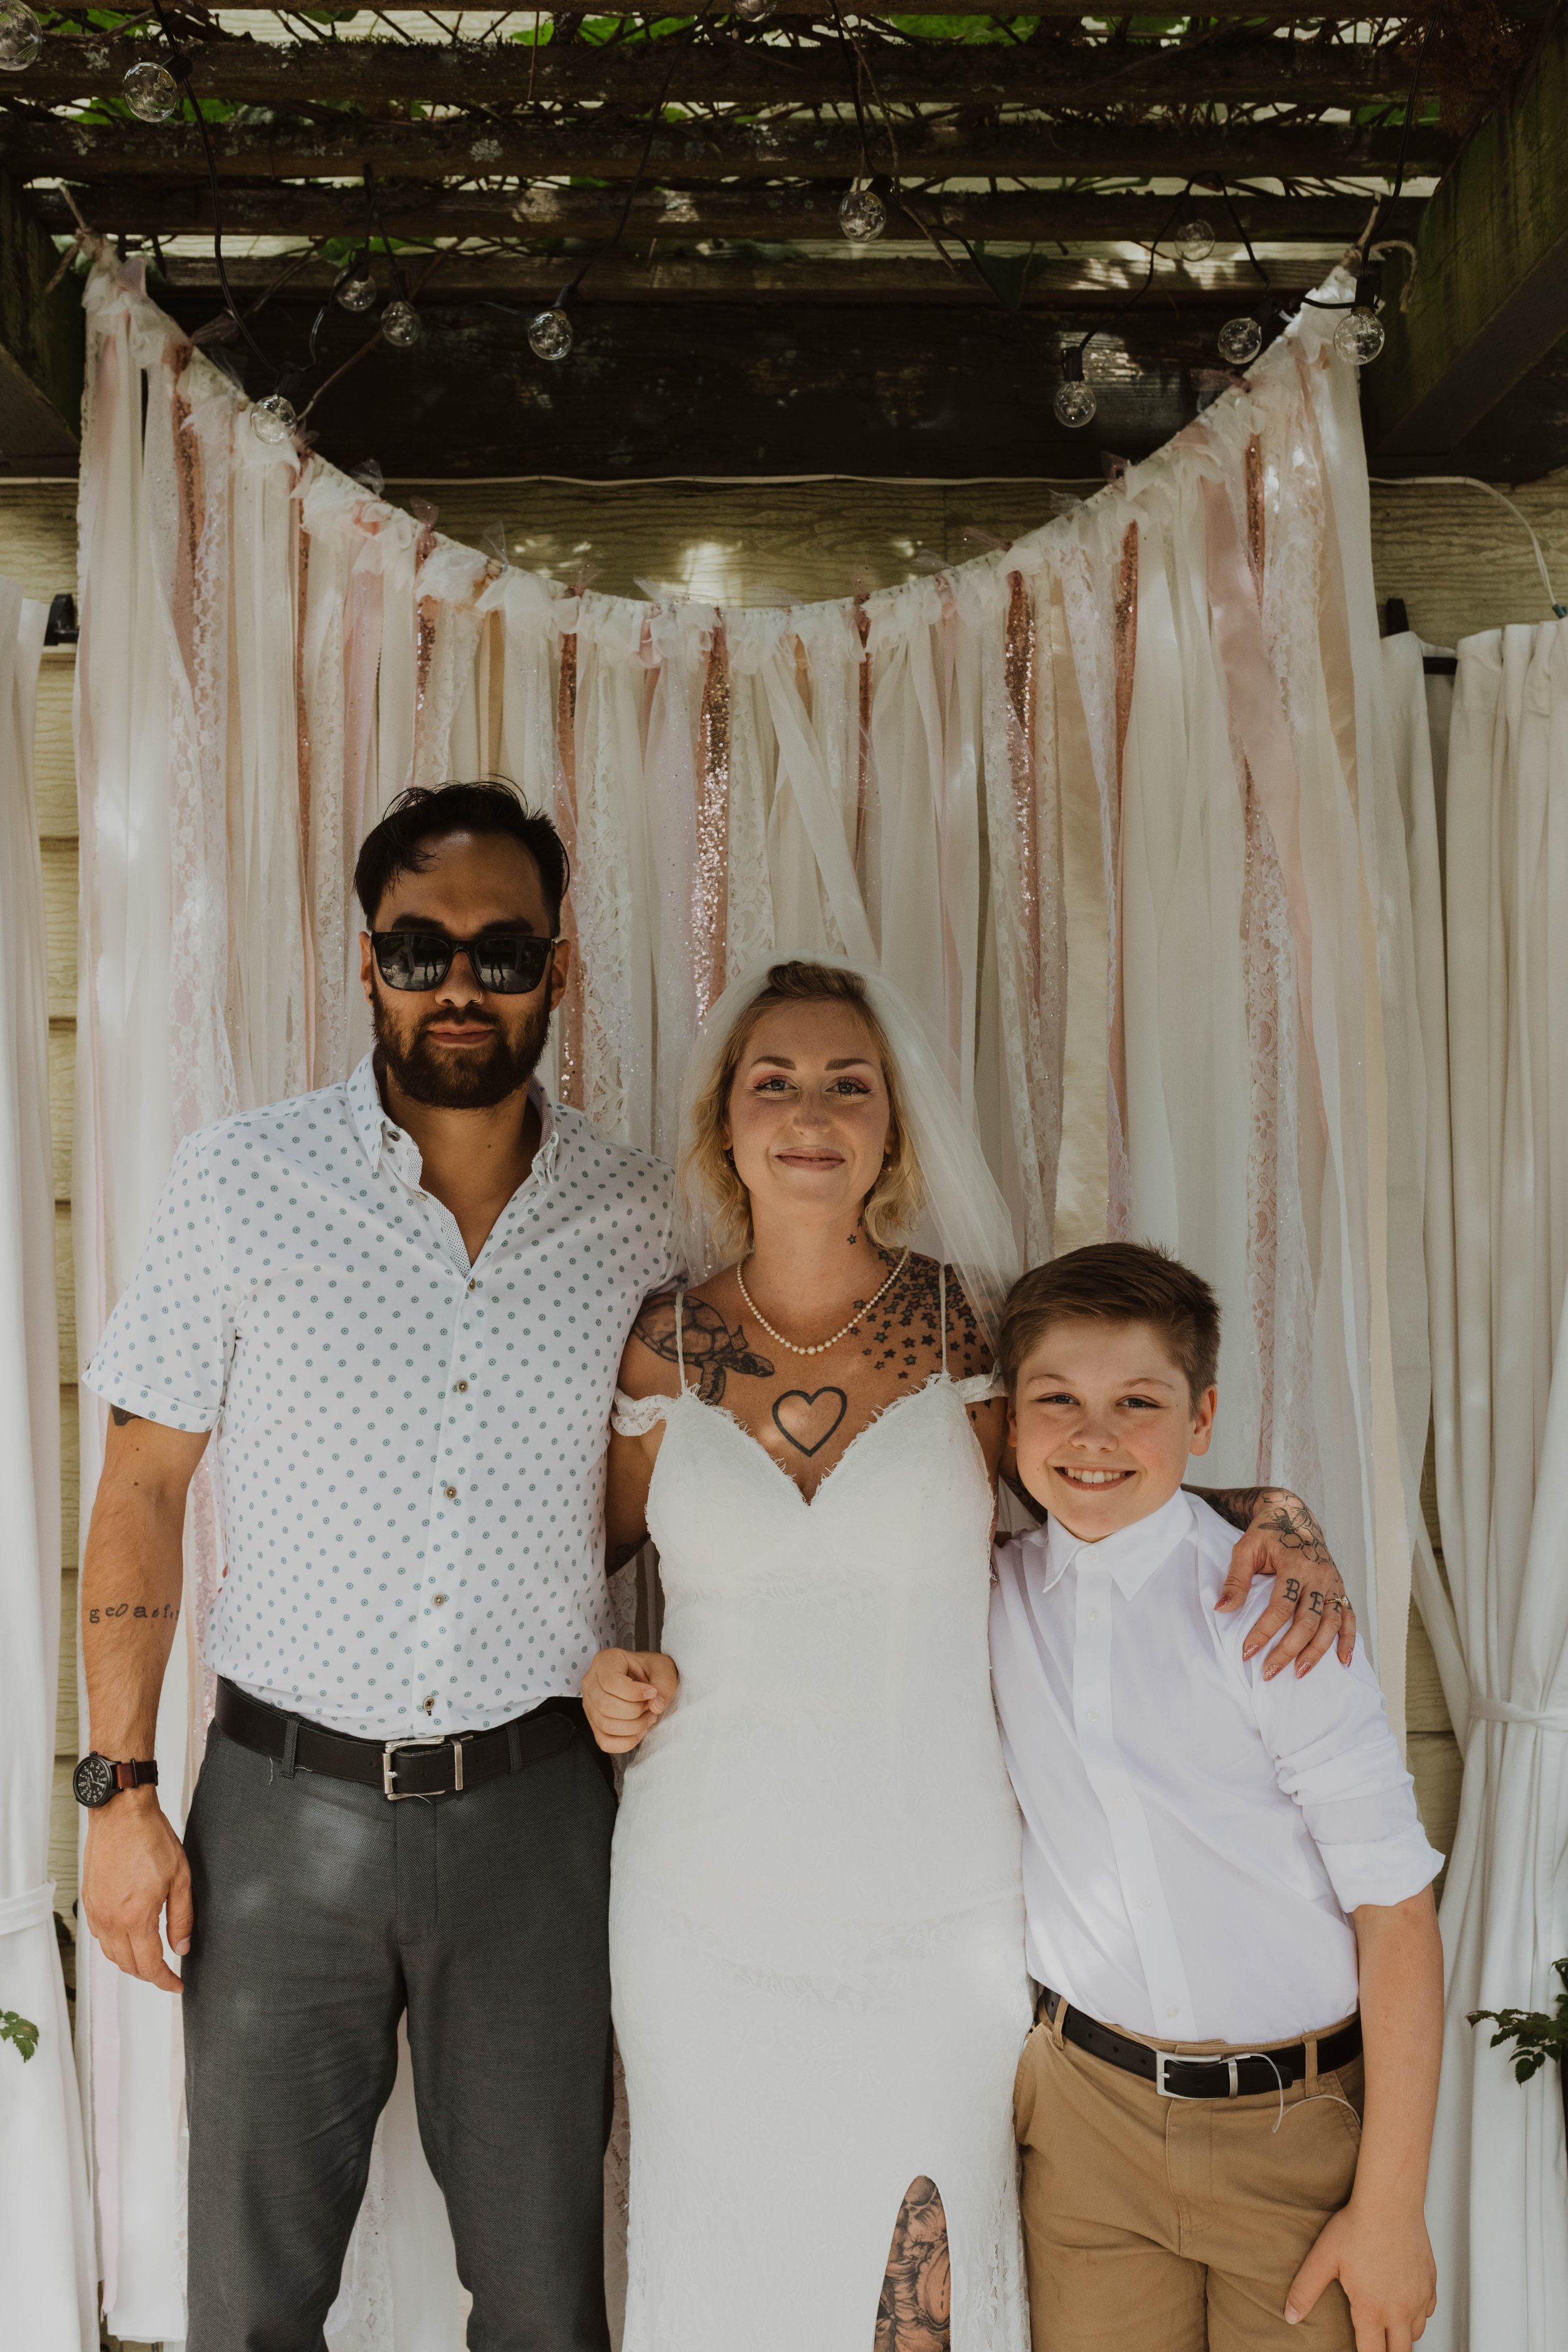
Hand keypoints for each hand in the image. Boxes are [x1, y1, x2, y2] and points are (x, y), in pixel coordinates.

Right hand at [81, 1787, 190, 1993]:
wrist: (121, 1813)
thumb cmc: (151, 1838)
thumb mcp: (180, 1878)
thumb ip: (181, 1918)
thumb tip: (181, 1948)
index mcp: (135, 1917)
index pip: (149, 1966)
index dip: (165, 1981)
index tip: (177, 1985)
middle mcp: (110, 1920)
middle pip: (128, 1965)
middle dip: (149, 1974)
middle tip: (168, 1972)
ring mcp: (95, 1911)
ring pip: (111, 1954)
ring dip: (130, 1962)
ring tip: (151, 1958)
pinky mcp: (88, 1901)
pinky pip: (100, 1936)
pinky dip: (115, 1945)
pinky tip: (130, 1937)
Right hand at [582, 1648, 678, 1753]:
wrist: (647, 1680)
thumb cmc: (652, 1671)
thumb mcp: (664, 1670)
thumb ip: (663, 1686)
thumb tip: (655, 1705)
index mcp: (605, 1661)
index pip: (610, 1682)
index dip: (633, 1693)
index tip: (652, 1693)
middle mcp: (591, 1681)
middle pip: (606, 1706)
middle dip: (635, 1712)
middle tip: (652, 1707)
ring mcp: (589, 1704)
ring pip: (605, 1725)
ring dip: (633, 1727)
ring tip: (649, 1717)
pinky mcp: (593, 1723)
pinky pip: (604, 1741)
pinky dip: (625, 1742)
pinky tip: (639, 1732)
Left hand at [1213, 1487, 1355, 1677]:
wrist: (1294, 1514)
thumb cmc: (1266, 1534)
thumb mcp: (1245, 1549)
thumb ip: (1236, 1580)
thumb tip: (1222, 1610)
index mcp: (1295, 1564)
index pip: (1280, 1607)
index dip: (1264, 1632)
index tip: (1247, 1652)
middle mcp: (1319, 1576)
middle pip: (1307, 1621)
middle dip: (1288, 1650)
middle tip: (1269, 1672)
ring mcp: (1333, 1583)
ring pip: (1330, 1624)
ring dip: (1317, 1652)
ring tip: (1299, 1673)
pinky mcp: (1340, 1588)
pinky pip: (1349, 1617)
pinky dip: (1348, 1640)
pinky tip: (1343, 1661)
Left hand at [1286, 2195, 1436, 2349]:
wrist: (1389, 2201)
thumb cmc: (1358, 2225)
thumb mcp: (1323, 2258)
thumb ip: (1305, 2290)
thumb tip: (1291, 2314)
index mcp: (1373, 2310)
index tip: (1358, 2350)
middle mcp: (1400, 2309)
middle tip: (1376, 2344)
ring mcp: (1419, 2297)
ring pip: (1416, 2333)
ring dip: (1402, 2335)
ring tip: (1388, 2327)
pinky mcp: (1431, 2282)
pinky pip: (1429, 2311)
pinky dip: (1418, 2314)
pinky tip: (1406, 2303)